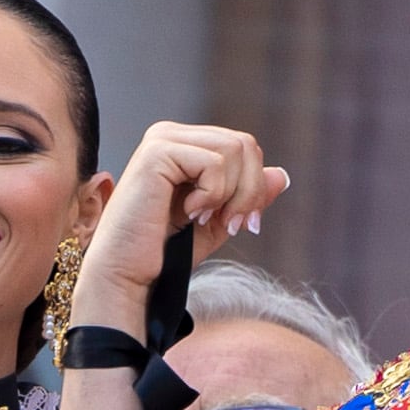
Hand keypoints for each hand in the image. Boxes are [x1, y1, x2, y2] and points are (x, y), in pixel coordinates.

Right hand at [73, 122, 288, 322]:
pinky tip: (188, 213)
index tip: (241, 224)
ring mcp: (161, 140)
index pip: (243, 147)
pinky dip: (212, 195)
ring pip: (235, 149)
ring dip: (231, 195)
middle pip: (244, 144)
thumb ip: (247, 196)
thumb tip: (282, 174)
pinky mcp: (156, 153)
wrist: (128, 275)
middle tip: (229, 225)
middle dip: (249, 191)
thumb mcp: (218, 222)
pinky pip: (215, 163)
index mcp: (183, 145)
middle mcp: (170, 135)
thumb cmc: (166, 253)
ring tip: (205, 219)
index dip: (254, 187)